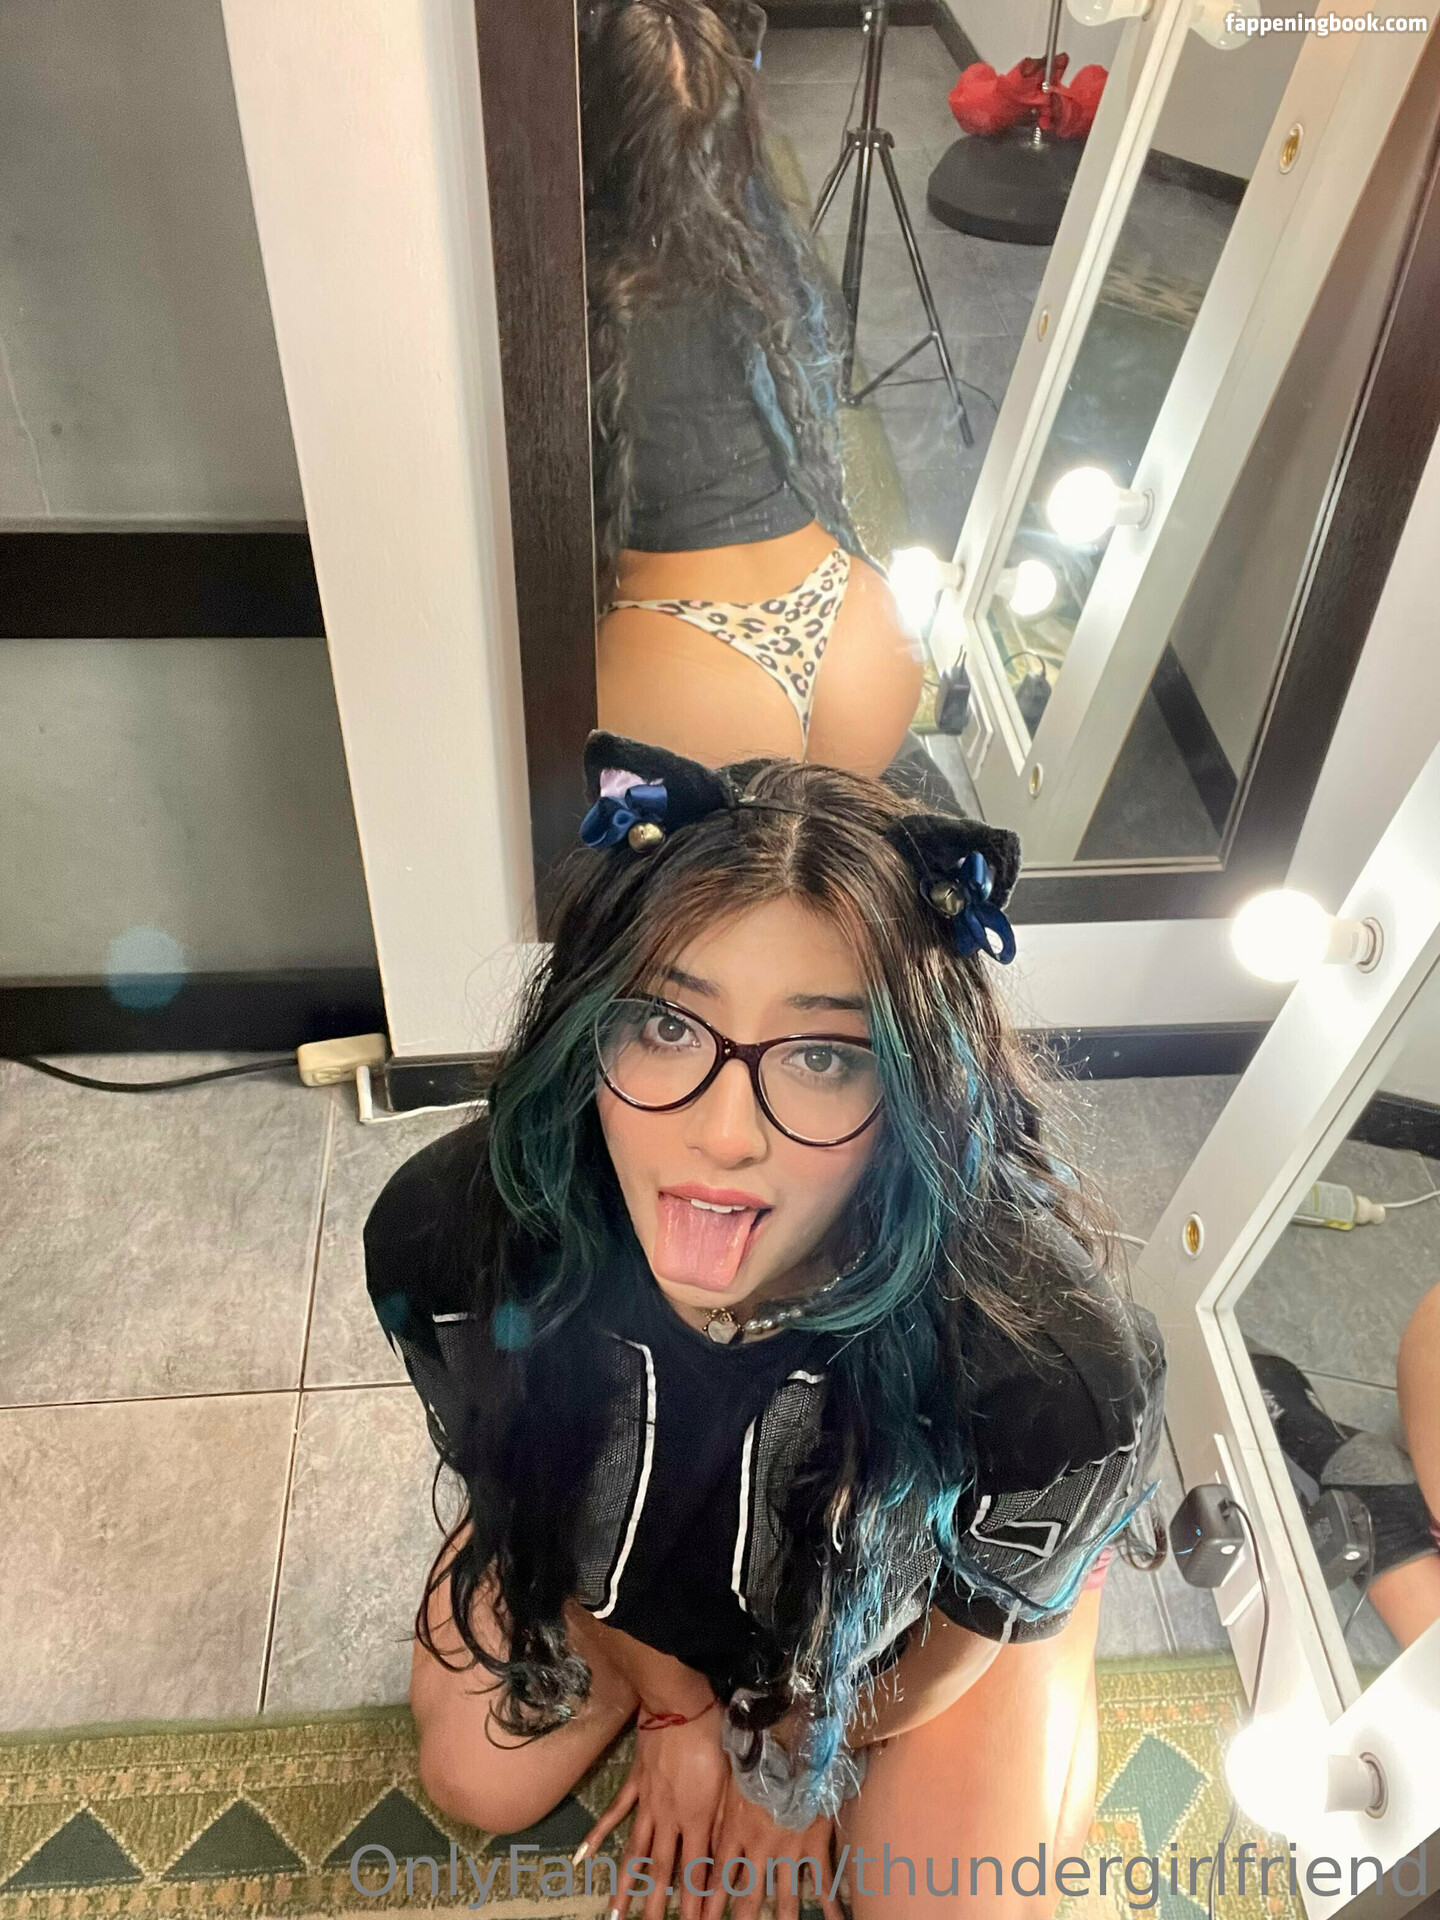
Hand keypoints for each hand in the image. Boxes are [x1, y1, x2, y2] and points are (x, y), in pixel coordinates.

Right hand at [577, 1705, 726, 1919]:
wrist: (681, 1703)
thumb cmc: (715, 1736)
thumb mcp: (730, 1779)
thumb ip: (726, 1818)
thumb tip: (729, 1851)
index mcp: (698, 1818)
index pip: (696, 1872)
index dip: (694, 1904)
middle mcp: (669, 1817)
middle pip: (662, 1871)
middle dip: (656, 1907)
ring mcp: (647, 1802)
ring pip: (635, 1852)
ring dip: (626, 1886)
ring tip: (615, 1915)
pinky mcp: (634, 1783)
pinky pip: (614, 1814)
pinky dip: (597, 1835)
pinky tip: (581, 1856)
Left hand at [704, 1770, 844, 1919]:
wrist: (790, 1740)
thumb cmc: (755, 1755)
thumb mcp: (728, 1784)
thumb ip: (719, 1814)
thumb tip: (705, 1838)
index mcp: (734, 1833)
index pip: (717, 1877)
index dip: (707, 1903)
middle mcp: (759, 1849)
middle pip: (748, 1896)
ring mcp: (788, 1851)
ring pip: (784, 1897)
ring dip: (784, 1919)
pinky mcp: (814, 1845)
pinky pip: (823, 1882)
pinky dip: (831, 1906)